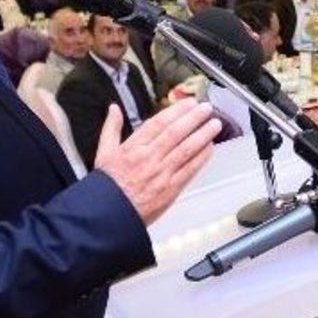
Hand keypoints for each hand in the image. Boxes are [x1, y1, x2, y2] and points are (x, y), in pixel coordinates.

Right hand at [94, 99, 220, 223]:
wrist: (110, 214)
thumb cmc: (108, 185)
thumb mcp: (104, 152)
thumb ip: (111, 128)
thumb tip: (113, 109)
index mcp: (134, 147)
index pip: (159, 123)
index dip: (176, 111)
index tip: (188, 103)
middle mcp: (149, 158)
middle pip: (176, 133)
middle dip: (194, 118)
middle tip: (207, 108)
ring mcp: (162, 173)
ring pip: (186, 149)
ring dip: (203, 135)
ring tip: (214, 125)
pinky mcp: (171, 189)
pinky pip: (190, 170)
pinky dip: (201, 158)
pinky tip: (210, 148)